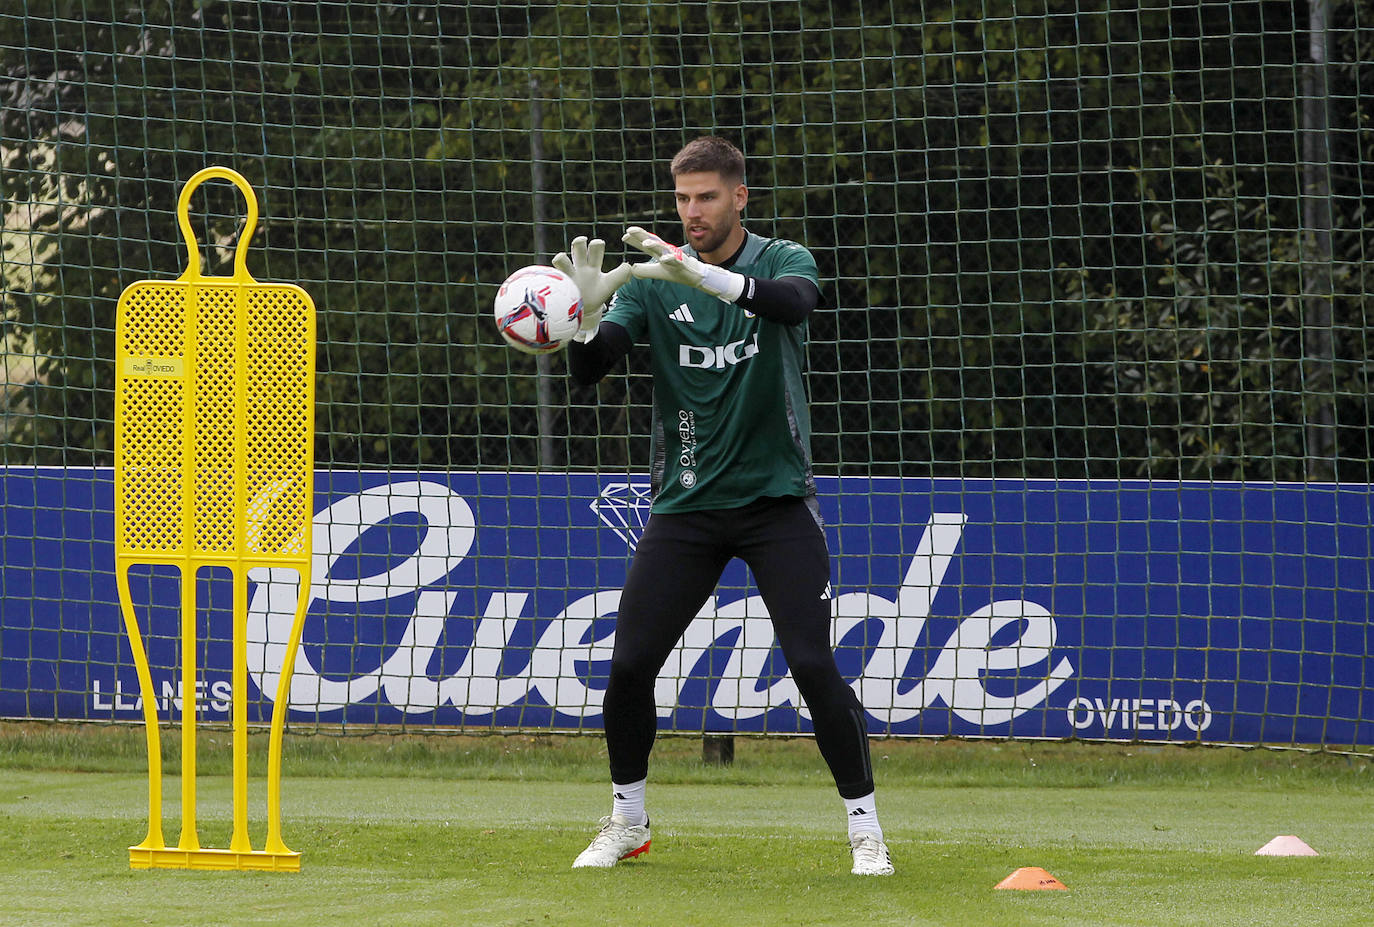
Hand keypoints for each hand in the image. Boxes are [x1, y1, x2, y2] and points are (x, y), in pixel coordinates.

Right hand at [552, 236, 631, 340]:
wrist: (585, 310)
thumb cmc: (597, 293)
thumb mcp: (610, 284)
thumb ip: (620, 275)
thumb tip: (629, 266)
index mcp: (592, 264)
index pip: (594, 247)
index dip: (596, 244)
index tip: (597, 244)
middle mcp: (579, 267)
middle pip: (577, 247)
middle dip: (579, 242)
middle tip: (582, 243)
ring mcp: (568, 277)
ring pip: (561, 260)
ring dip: (561, 258)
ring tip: (561, 258)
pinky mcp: (560, 287)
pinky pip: (552, 280)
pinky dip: (550, 280)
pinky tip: (555, 281)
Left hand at [622, 226, 744, 301]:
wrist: (696, 277)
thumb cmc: (677, 272)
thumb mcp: (658, 272)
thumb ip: (645, 270)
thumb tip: (632, 269)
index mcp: (660, 252)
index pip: (646, 244)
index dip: (635, 240)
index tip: (624, 236)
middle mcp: (666, 251)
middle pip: (652, 240)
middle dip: (641, 235)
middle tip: (630, 230)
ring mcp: (674, 256)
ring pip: (663, 248)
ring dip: (654, 244)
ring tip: (645, 242)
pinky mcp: (682, 263)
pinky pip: (676, 260)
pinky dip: (670, 259)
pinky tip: (664, 259)